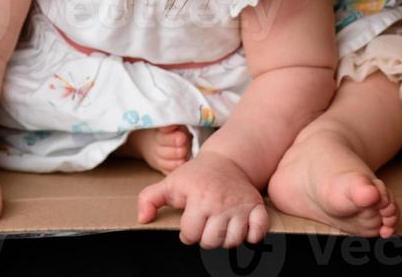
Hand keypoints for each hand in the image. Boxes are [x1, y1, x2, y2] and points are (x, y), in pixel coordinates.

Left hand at [137, 150, 268, 248]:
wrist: (227, 160)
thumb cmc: (196, 175)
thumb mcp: (170, 182)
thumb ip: (150, 198)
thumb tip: (142, 219)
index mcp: (198, 198)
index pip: (190, 235)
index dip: (188, 231)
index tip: (190, 221)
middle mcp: (219, 203)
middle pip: (212, 241)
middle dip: (206, 237)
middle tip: (206, 224)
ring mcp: (239, 205)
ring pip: (233, 240)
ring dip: (226, 238)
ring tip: (220, 225)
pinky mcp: (256, 206)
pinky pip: (258, 231)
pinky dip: (253, 235)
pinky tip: (242, 227)